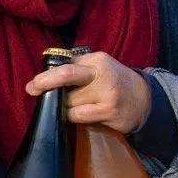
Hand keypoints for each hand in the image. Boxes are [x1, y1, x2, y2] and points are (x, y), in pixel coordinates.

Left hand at [25, 51, 150, 133]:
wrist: (144, 100)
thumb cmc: (115, 81)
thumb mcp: (100, 67)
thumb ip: (77, 66)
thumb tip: (47, 72)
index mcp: (97, 60)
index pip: (66, 65)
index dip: (46, 75)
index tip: (33, 84)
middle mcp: (102, 75)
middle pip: (66, 76)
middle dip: (45, 83)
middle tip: (32, 90)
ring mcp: (106, 95)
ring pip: (69, 102)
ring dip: (62, 106)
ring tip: (68, 106)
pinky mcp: (108, 112)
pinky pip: (78, 116)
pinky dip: (72, 116)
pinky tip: (78, 114)